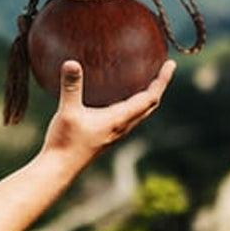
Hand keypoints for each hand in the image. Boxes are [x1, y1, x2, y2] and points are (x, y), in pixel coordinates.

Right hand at [41, 58, 175, 169]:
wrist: (59, 167)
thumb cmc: (65, 142)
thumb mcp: (68, 111)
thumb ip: (71, 87)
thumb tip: (71, 63)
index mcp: (119, 119)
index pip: (149, 98)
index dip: (161, 81)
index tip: (170, 64)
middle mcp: (121, 127)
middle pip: (150, 106)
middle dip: (158, 87)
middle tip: (164, 68)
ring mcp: (114, 133)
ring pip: (140, 113)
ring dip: (148, 97)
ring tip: (147, 80)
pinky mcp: (106, 136)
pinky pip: (127, 118)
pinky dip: (133, 104)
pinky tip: (119, 98)